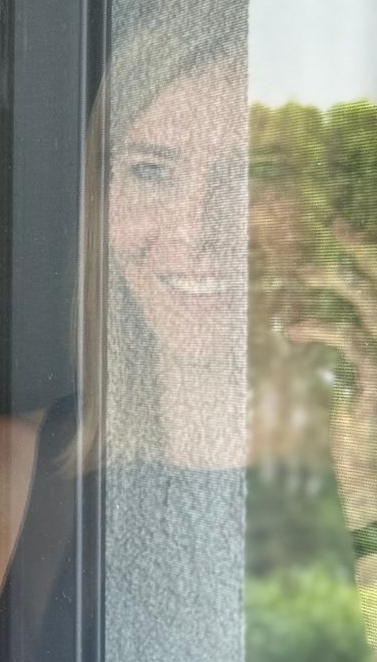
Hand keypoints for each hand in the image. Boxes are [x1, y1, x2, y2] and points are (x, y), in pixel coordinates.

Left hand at [288, 232, 376, 524]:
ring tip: (301, 268)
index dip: (371, 254)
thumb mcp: (363, 387)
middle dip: (364, 247)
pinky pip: (349, 338)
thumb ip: (358, 351)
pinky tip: (292, 325)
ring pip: (371, 301)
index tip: (344, 228)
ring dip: (336, 277)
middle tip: (333, 224)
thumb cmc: (371, 437)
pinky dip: (319, 325)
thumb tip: (316, 320)